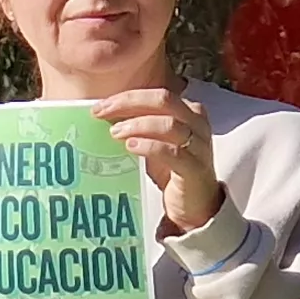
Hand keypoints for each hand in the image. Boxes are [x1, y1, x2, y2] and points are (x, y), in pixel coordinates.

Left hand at [100, 88, 220, 229]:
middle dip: (129, 102)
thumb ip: (139, 127)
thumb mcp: (156, 142)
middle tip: (102, 112)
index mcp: (189, 112)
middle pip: (164, 100)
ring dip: (137, 125)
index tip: (100, 106)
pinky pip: (172, 152)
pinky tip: (131, 146)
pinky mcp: (195, 168)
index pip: (157, 94)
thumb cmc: (173, 170)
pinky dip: (149, 146)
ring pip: (169, 124)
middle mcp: (198, 124)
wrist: (196, 204)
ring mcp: (199, 145)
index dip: (127, 96)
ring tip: (115, 132)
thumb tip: (104, 117)